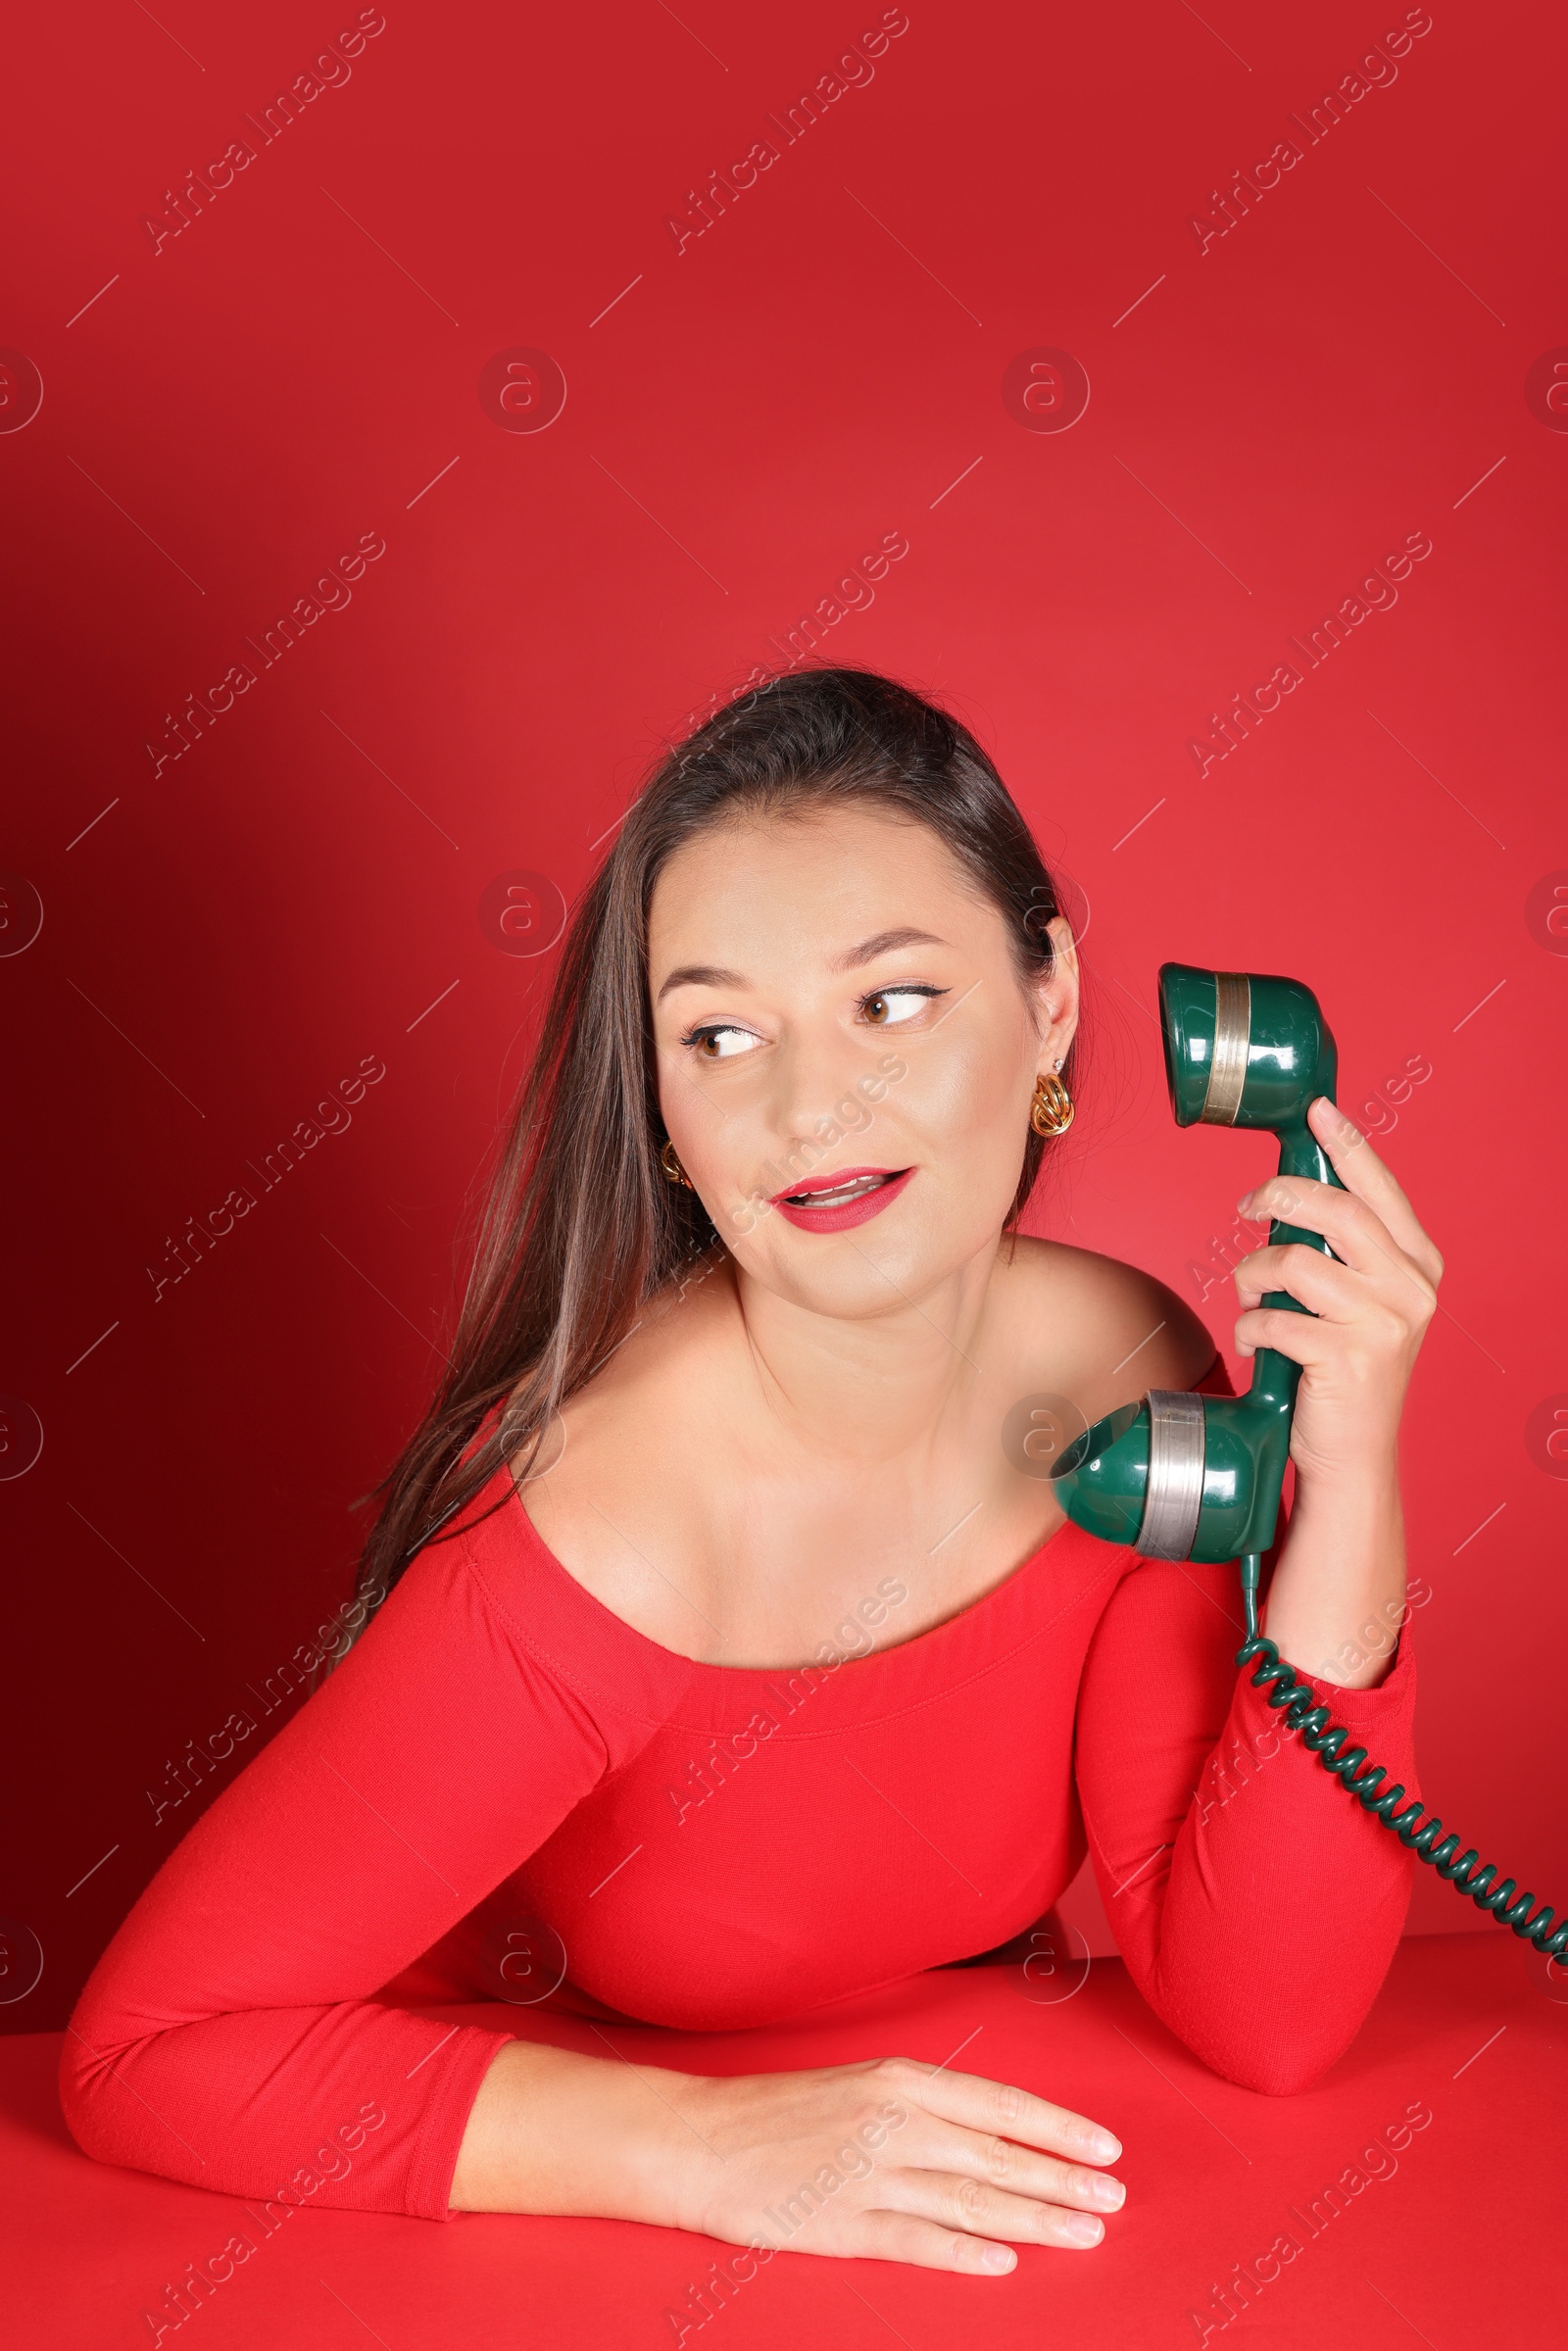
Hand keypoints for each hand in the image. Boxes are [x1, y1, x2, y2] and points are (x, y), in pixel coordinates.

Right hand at [663, 2053, 1124, 2272]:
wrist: (697, 2139)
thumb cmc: (778, 2109)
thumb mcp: (857, 2084)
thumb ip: (920, 2105)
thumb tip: (990, 2132)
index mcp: (899, 2079)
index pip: (999, 2104)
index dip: (1058, 2127)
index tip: (1106, 2146)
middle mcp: (893, 2122)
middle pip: (998, 2155)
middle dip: (1064, 2179)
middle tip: (1116, 2198)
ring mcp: (870, 2176)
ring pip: (972, 2198)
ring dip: (1034, 2218)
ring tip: (1085, 2232)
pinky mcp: (844, 2226)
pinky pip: (918, 2241)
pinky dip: (965, 2252)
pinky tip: (1004, 2262)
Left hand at [1232, 1095, 1441, 1494]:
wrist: (1352, 1458)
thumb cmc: (1340, 1375)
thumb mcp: (1354, 1304)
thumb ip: (1337, 1254)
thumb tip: (1279, 1202)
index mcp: (1418, 1267)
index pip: (1379, 1190)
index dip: (1346, 1146)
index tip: (1317, 1111)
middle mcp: (1412, 1289)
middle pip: (1335, 1211)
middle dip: (1278, 1198)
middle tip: (1247, 1208)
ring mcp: (1386, 1324)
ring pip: (1294, 1262)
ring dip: (1252, 1277)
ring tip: (1249, 1299)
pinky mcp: (1350, 1359)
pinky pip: (1274, 1318)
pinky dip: (1249, 1328)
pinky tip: (1256, 1343)